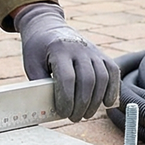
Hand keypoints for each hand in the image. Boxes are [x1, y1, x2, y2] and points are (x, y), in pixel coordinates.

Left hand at [14, 2, 119, 121]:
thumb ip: (39, 84)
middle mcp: (79, 49)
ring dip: (96, 101)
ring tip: (86, 114)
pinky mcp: (102, 54)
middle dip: (81, 104)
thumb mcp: (31, 64)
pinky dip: (112, 89)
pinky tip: (106, 103)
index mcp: (59, 50)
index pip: (67, 78)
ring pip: (102, 78)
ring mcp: (93, 51)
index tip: (62, 112)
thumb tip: (48, 109)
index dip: (67, 99)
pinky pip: (113, 72)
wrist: (48, 27)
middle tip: (74, 118)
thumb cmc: (38, 49)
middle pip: (87, 80)